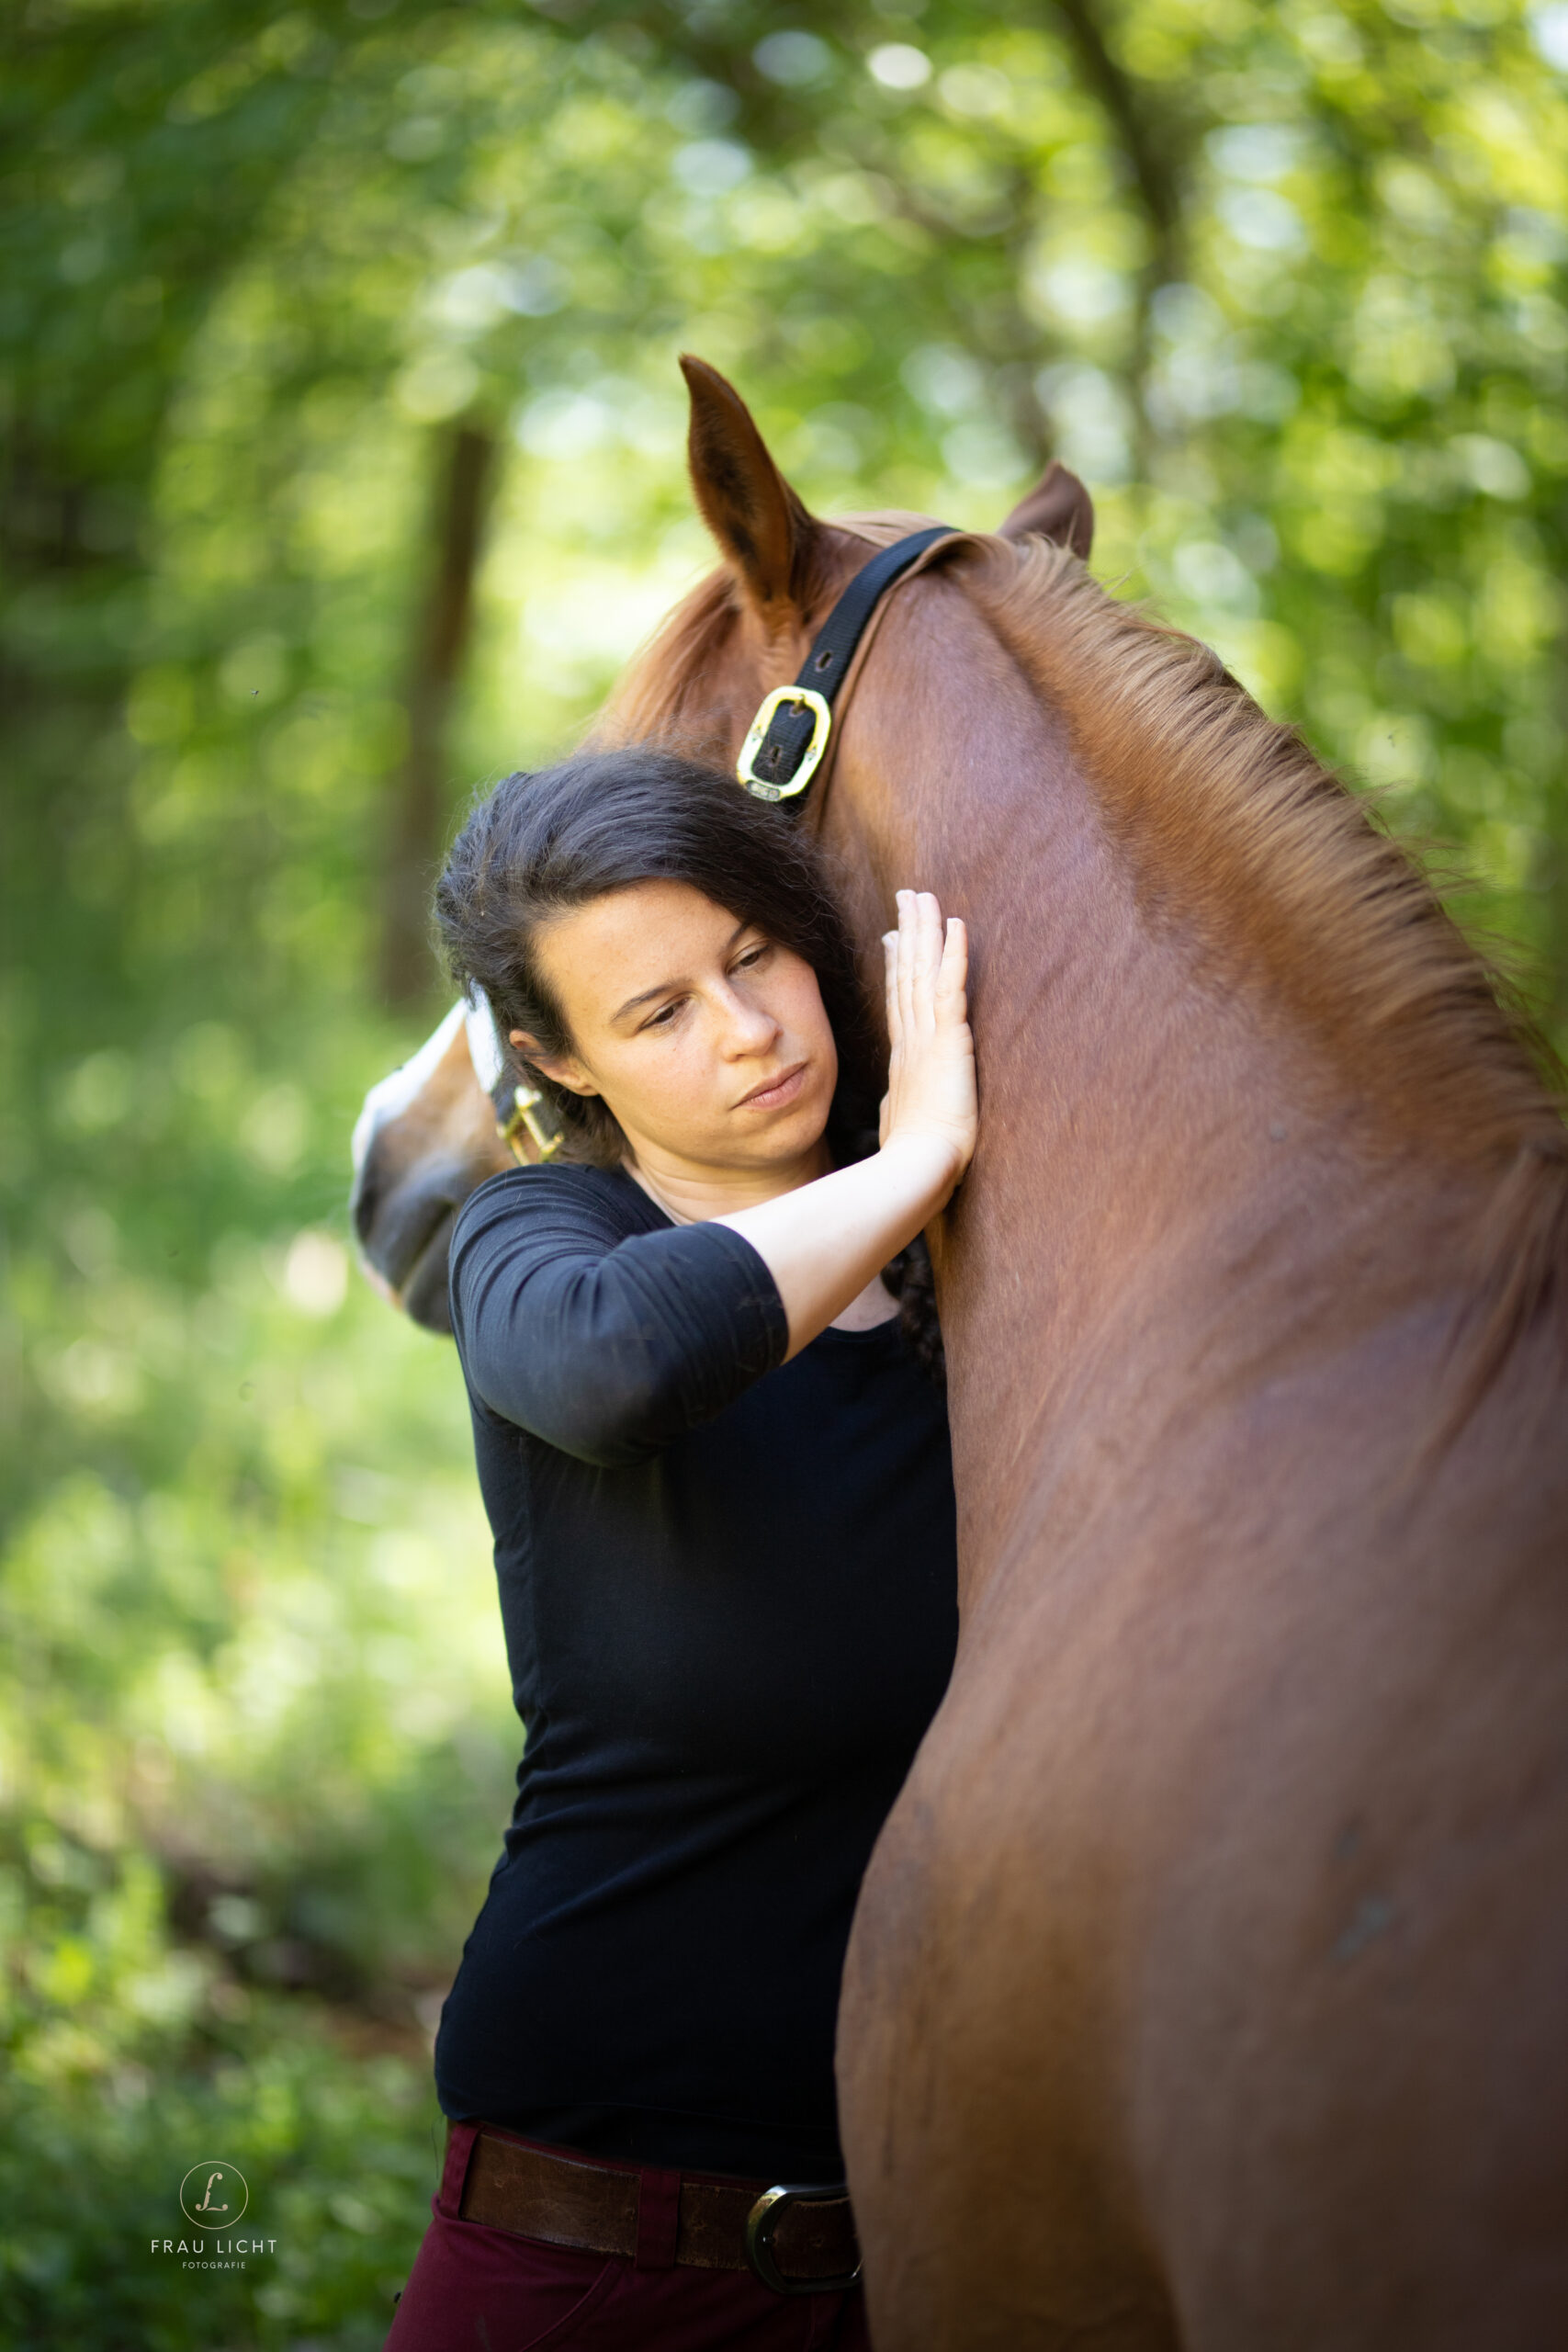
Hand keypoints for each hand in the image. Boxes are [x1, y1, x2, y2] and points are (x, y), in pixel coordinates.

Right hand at [877, 888, 976, 1199]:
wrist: (916, 1170)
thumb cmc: (912, 1161)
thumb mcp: (902, 1128)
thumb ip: (900, 1113)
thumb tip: (895, 1118)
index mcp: (903, 1060)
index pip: (899, 1002)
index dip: (895, 966)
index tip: (891, 938)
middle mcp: (910, 1041)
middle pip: (906, 974)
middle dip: (907, 933)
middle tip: (908, 898)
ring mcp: (926, 1037)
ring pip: (923, 971)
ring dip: (924, 930)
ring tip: (924, 896)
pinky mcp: (947, 1041)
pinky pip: (950, 987)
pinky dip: (953, 954)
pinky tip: (955, 924)